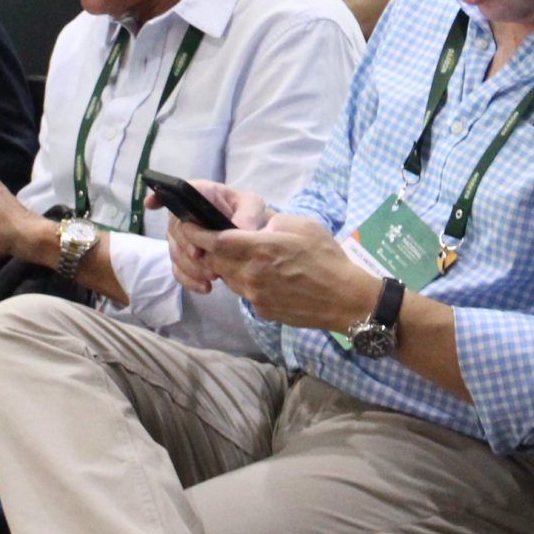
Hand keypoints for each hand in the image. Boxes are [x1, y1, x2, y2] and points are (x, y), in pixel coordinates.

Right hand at [165, 181, 265, 294]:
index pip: (176, 193)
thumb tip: (242, 230)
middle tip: (205, 258)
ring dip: (192, 267)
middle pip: (175, 230)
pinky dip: (190, 281)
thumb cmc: (247, 214)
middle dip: (187, 246)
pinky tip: (205, 288)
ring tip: (213, 276)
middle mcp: (184, 214)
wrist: (249, 234)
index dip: (161, 198)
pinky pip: (179, 270)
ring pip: (176, 253)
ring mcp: (181, 237)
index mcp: (201, 194)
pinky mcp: (184, 257)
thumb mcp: (253, 207)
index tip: (151, 204)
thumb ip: (248, 215)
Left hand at [204, 213, 375, 330]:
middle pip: (216, 261)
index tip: (188, 225)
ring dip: (227, 266)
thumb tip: (257, 225)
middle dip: (210, 250)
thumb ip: (274, 222)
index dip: (197, 233)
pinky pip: (244, 293)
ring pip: (228, 278)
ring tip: (241, 256)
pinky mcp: (262, 311)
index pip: (217, 241)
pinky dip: (244, 281)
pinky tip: (262, 275)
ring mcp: (256, 296)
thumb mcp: (303, 226)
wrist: (345, 300)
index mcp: (261, 249)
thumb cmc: (328, 258)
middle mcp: (252, 275)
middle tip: (213, 238)